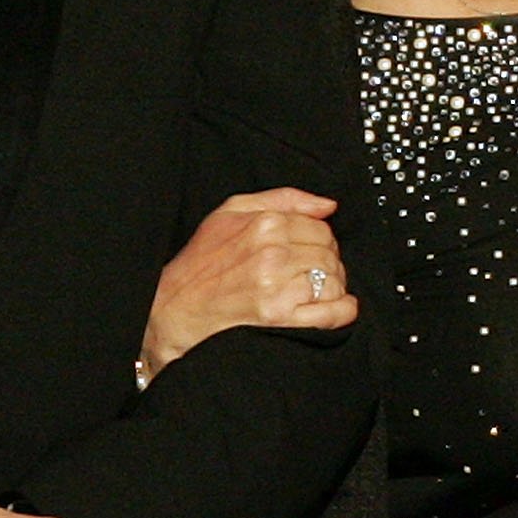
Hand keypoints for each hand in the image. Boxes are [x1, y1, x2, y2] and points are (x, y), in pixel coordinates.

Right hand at [140, 188, 357, 382]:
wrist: (174, 308)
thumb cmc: (202, 261)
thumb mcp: (231, 212)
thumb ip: (283, 200)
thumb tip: (327, 205)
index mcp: (265, 224)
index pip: (321, 229)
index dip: (322, 241)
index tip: (311, 251)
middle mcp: (273, 253)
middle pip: (330, 255)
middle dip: (329, 264)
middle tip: (313, 274)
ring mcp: (277, 287)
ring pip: (334, 282)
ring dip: (334, 288)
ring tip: (317, 291)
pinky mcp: (279, 318)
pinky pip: (331, 313)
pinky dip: (342, 311)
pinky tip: (338, 308)